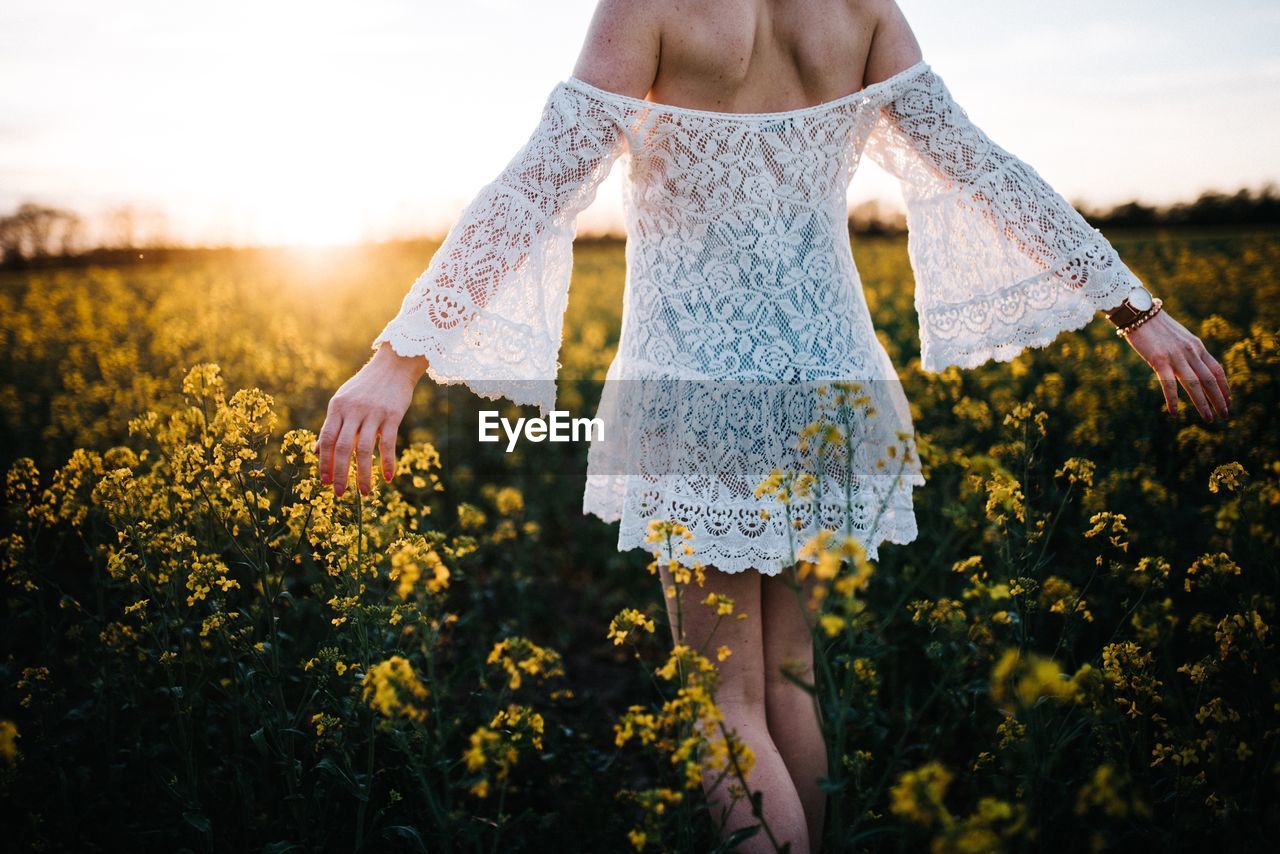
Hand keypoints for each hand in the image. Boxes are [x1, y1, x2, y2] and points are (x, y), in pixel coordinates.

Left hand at [314, 343, 427, 495]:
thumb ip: (331, 426)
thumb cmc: (366, 386)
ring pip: (364, 449)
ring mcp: (373, 413)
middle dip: (339, 473)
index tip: (325, 482)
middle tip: (339, 493)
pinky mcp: (392, 415)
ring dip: (363, 474)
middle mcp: (352, 410)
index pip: (326, 440)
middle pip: (342, 448)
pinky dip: (387, 462)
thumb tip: (315, 451)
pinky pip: (388, 443)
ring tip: (364, 492)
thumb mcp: (343, 401)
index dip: (323, 463)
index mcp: (337, 408)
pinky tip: (387, 477)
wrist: (394, 365)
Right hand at [1119, 309, 1230, 422]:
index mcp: (1196, 346)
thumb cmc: (1155, 326)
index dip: (1224, 386)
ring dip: (1203, 403)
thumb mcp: (1178, 338)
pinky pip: (1168, 384)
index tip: (1228, 400)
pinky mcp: (1159, 359)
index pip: (1216, 369)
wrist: (1139, 313)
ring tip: (1209, 418)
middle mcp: (1190, 352)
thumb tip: (1191, 366)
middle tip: (1225, 415)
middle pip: (1210, 379)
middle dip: (1219, 399)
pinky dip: (1173, 399)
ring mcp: (1176, 356)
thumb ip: (1187, 352)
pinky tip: (1174, 413)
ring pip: (1194, 384)